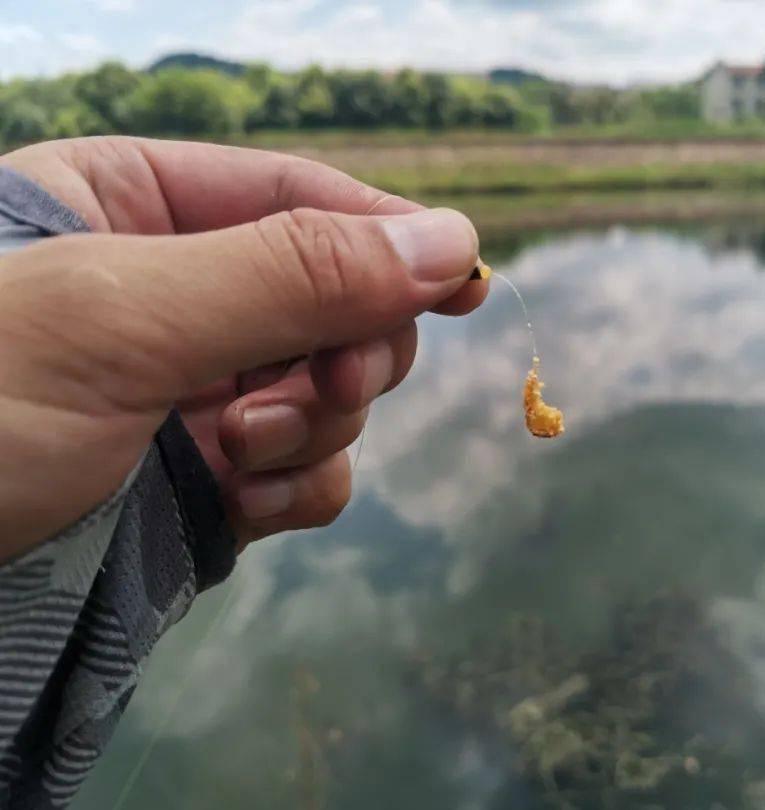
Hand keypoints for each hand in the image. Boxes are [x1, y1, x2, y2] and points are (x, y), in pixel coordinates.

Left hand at [0, 136, 487, 557]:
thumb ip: (291, 274)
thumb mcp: (119, 321)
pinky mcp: (205, 478)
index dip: (390, 235)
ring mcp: (193, 389)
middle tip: (308, 398)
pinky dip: (297, 491)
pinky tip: (243, 507)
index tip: (467, 278)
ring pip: (332, 390)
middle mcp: (173, 292)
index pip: (300, 196)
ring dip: (310, 430)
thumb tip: (451, 239)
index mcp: (130, 205)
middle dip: (338, 354)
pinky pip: (307, 471)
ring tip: (232, 457)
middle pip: (335, 298)